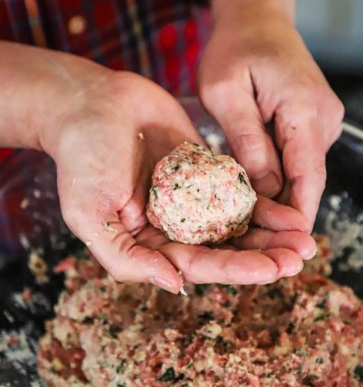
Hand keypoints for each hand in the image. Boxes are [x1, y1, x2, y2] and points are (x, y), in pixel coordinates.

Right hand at [42, 66, 314, 291]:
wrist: (90, 103)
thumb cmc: (82, 159)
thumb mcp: (89, 214)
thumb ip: (126, 257)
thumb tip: (175, 284)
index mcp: (150, 244)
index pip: (198, 264)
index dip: (235, 269)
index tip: (270, 269)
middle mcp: (175, 226)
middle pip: (225, 249)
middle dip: (263, 256)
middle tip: (298, 258)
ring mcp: (192, 198)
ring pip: (237, 223)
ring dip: (271, 233)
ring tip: (304, 238)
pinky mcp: (205, 170)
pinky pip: (238, 189)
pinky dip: (263, 201)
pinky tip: (288, 208)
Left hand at [198, 0, 343, 227]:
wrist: (257, 15)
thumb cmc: (235, 47)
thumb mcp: (225, 91)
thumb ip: (247, 140)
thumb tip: (265, 189)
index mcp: (304, 108)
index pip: (309, 174)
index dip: (298, 215)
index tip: (287, 249)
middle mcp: (322, 118)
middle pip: (308, 179)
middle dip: (287, 216)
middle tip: (261, 252)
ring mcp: (320, 121)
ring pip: (301, 172)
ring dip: (280, 199)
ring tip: (251, 231)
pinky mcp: (310, 123)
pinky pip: (296, 159)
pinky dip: (278, 179)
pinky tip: (254, 196)